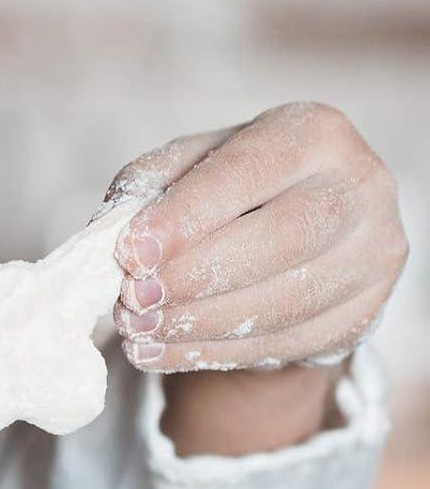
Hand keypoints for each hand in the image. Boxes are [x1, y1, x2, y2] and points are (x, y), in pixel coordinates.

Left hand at [105, 102, 407, 374]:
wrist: (290, 236)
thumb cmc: (226, 188)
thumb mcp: (186, 166)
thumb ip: (149, 186)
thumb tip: (115, 235)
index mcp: (314, 135)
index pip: (246, 174)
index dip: (185, 217)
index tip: (130, 252)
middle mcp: (361, 189)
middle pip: (280, 241)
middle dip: (195, 277)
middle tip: (132, 298)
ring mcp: (373, 256)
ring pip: (285, 303)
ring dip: (199, 324)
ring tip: (137, 329)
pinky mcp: (364, 314)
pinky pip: (286, 345)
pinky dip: (214, 354)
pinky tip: (162, 351)